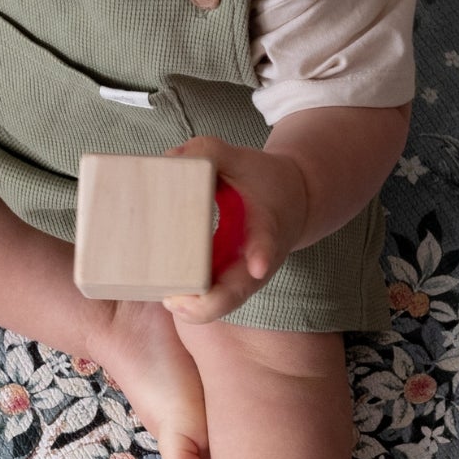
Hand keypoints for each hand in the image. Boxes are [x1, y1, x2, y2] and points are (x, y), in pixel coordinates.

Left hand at [161, 135, 308, 322]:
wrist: (294, 202)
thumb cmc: (266, 181)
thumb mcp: (243, 158)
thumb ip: (209, 152)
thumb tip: (168, 160)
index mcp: (267, 229)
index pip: (266, 245)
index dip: (261, 255)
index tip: (258, 266)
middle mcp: (256, 263)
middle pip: (232, 296)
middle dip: (204, 304)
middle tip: (174, 297)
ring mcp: (241, 278)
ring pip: (216, 306)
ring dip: (191, 307)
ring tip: (165, 295)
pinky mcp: (226, 283)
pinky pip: (205, 300)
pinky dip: (186, 300)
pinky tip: (164, 292)